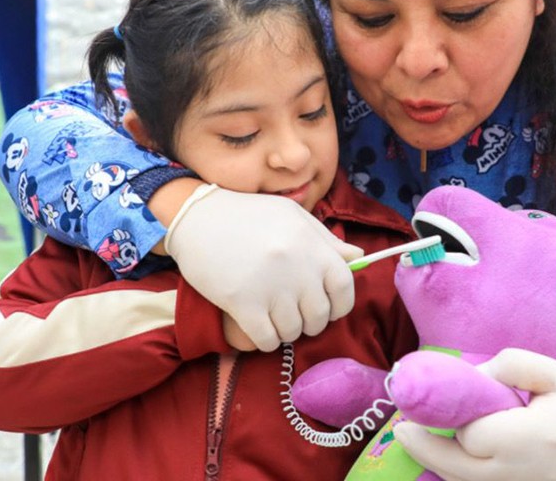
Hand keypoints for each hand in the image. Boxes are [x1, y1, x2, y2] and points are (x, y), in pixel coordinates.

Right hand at [165, 185, 362, 351]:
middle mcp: (296, 266)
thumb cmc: (248, 215)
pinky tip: (259, 327)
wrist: (197, 217)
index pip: (345, 287)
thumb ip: (326, 240)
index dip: (341, 304)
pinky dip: (267, 340)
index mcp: (311, 244)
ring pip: (293, 332)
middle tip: (295, 312)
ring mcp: (270, 287)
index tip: (329, 306)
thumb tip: (358, 259)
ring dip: (286, 330)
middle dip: (311, 321)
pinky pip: (268, 341)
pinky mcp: (242, 304)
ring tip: (274, 316)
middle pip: (320, 316)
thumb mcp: (293, 217)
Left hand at [394, 348, 555, 480]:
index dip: (452, 419)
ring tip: (417, 439)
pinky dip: (461, 477)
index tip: (440, 403)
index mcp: (534, 439)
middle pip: (457, 470)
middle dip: (426, 448)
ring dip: (440, 464)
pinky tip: (449, 457)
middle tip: (402, 427)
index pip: (472, 435)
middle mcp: (525, 475)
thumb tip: (472, 378)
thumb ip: (512, 366)